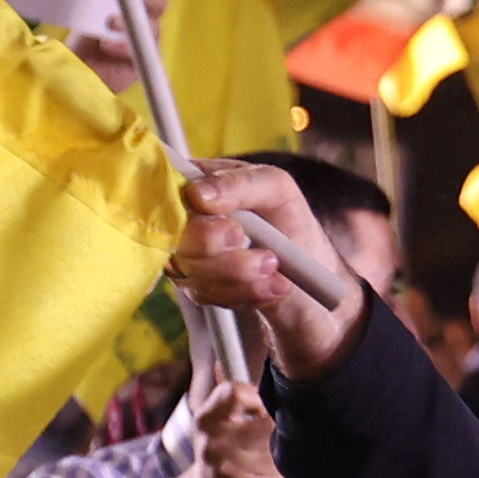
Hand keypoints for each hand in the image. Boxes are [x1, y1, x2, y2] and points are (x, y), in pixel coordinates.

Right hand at [167, 372, 278, 477]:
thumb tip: (244, 364)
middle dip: (279, 434)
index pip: (235, 391)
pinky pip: (276, 476)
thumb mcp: (219, 423)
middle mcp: (210, 438)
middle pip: (266, 423)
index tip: (264, 411)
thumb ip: (238, 398)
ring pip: (276, 451)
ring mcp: (224, 464)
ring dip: (283, 460)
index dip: (258, 399)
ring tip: (276, 464)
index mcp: (206, 417)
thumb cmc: (222, 453)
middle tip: (280, 440)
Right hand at [176, 160, 364, 379]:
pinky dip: (243, 293)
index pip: (166, 192)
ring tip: (274, 268)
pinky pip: (206, 294)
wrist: (312, 282)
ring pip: (190, 270)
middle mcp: (186, 218)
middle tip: (260, 252)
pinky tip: (270, 287)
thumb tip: (197, 195)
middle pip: (174, 236)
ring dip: (239, 274)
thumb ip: (241, 184)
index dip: (187, 213)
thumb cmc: (292, 223)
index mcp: (197, 183)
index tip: (233, 229)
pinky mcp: (198, 286)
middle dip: (219, 251)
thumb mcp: (278, 189)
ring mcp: (188, 254)